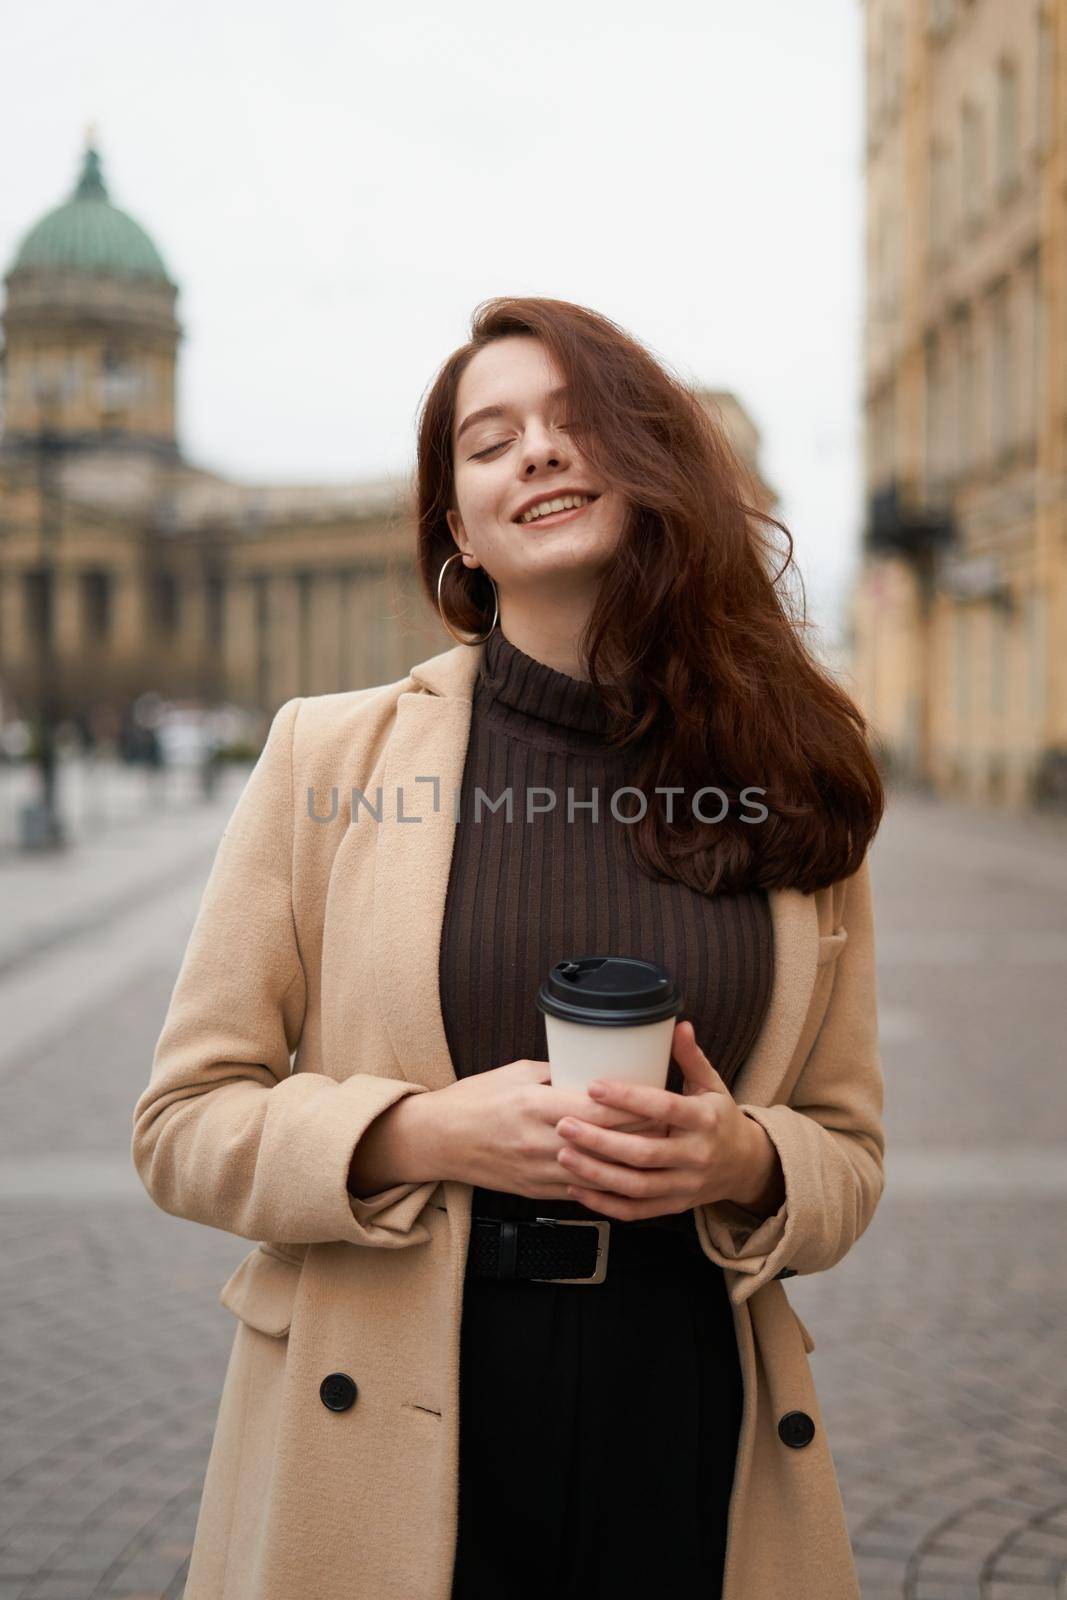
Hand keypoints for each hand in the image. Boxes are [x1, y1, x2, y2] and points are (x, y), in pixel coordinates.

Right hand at [431, 1058, 670, 1200]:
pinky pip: (579, 1190)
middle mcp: (537, 1141)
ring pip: (597, 1174)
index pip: (597, 1110)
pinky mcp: (534, 1191)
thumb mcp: (516, 1073)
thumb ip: (555, 1073)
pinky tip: (626, 1176)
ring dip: (629, 1164)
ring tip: (657, 1152)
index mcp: (534, 1105)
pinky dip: (605, 1184)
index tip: (658, 1099)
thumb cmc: (475, 1099)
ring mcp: (536, 1170)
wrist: (439, 1140)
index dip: (632, 1107)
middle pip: (603, 1143)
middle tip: (670, 1125)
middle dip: (640, 1136)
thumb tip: (592, 1069)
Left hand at [553, 1021, 775, 1220]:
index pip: (664, 1107)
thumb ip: (691, 1057)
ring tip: (564, 1155)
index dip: (629, 1098)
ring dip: (597, 1173)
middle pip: (644, 1153)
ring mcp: (685, 1185)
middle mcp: (696, 1155)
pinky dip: (604, 1204)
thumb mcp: (712, 1085)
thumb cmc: (720, 1118)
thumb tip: (678, 1024)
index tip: (593, 1086)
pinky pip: (636, 1210)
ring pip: (636, 1186)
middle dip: (600, 1141)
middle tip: (564, 1125)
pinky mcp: (674, 1206)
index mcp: (704, 1120)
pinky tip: (576, 1188)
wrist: (745, 1165)